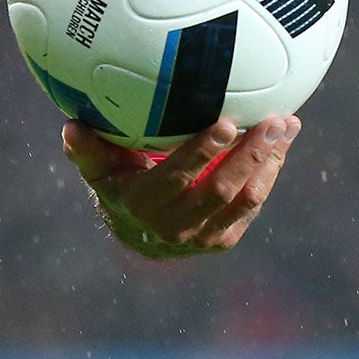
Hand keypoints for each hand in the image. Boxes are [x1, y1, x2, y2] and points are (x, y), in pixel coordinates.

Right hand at [62, 114, 300, 257]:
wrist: (138, 235)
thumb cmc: (120, 183)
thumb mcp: (100, 169)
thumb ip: (88, 149)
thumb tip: (71, 126)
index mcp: (144, 204)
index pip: (177, 177)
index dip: (202, 152)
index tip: (226, 122)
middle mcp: (175, 226)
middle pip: (220, 188)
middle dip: (249, 153)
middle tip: (272, 119)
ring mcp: (204, 237)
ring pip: (245, 197)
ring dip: (270, 159)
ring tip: (287, 124)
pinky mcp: (224, 239)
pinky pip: (253, 204)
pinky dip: (271, 171)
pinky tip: (284, 140)